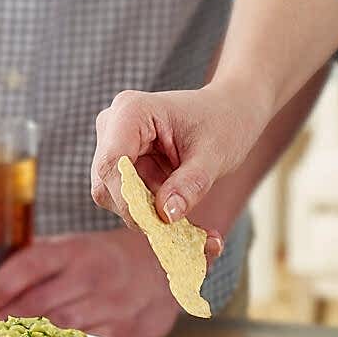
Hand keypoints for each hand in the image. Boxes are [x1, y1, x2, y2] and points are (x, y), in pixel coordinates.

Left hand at [0, 230, 183, 336]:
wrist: (165, 263)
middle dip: (7, 322)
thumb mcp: (70, 249)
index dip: (0, 285)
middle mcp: (93, 274)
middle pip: (41, 302)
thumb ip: (34, 268)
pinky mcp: (129, 329)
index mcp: (74, 249)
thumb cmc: (102, 259)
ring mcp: (113, 302)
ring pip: (63, 328)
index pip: (31, 264)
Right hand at [90, 85, 272, 239]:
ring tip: (185, 207)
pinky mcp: (119, 161)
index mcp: (132, 111)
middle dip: (140, 208)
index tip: (156, 225)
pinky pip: (124, 195)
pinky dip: (151, 209)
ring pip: (113, 193)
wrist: (229, 112)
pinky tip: (179, 208)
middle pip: (107, 182)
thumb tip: (166, 215)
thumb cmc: (223, 123)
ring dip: (148, 209)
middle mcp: (112, 125)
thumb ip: (190, 184)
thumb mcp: (213, 155)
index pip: (112, 163)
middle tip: (179, 225)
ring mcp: (112, 143)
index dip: (127, 199)